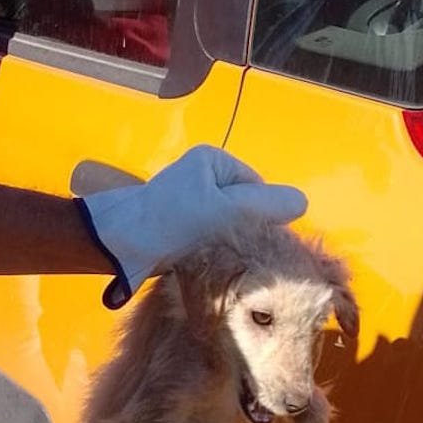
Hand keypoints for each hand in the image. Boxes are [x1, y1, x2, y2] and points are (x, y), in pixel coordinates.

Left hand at [77, 145, 307, 308]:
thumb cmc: (172, 222)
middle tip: (229, 249)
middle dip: (241, 231)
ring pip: (225, 226)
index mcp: (213, 160)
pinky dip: (207, 251)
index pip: (257, 190)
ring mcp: (187, 201)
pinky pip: (207, 237)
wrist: (119, 245)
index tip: (247, 237)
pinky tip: (200, 261)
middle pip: (242, 209)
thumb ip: (267, 206)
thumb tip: (302, 201)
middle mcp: (200, 176)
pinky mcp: (176, 226)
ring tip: (212, 256)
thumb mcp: (227, 211)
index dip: (260, 216)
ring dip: (224, 244)